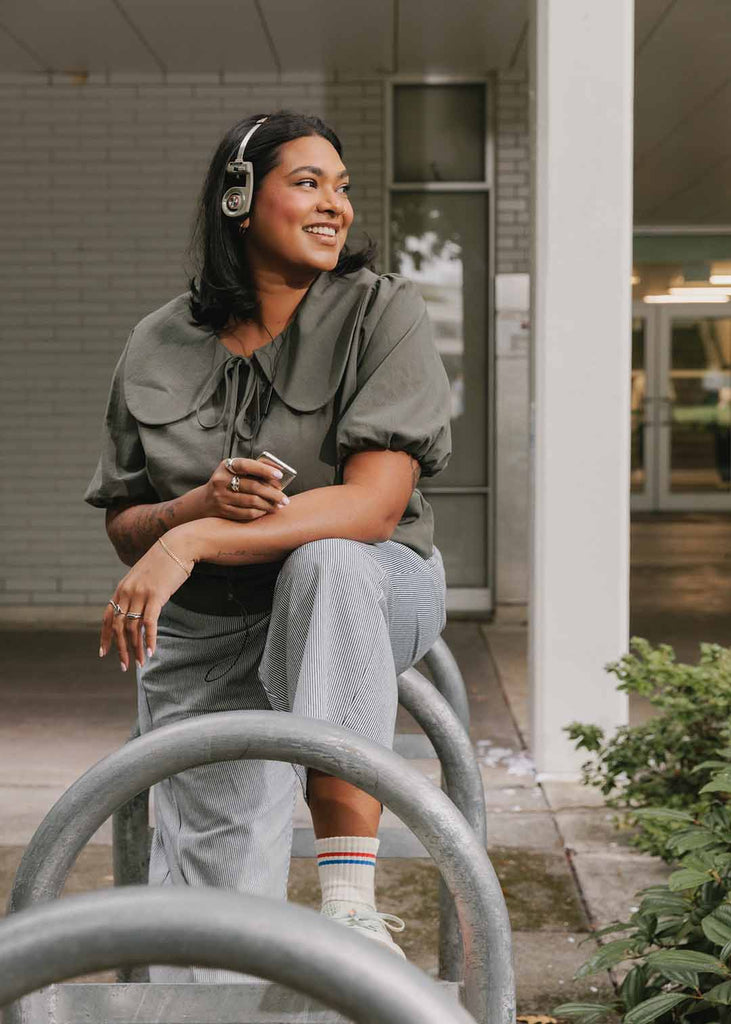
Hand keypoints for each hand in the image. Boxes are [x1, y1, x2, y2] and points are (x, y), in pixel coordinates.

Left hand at [100, 539, 192, 671]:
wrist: (178, 546)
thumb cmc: (164, 562)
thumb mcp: (144, 577)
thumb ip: (136, 591)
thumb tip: (137, 608)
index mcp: (122, 588)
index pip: (107, 617)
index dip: (105, 637)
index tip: (103, 653)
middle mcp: (127, 592)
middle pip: (119, 627)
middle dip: (120, 649)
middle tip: (124, 666)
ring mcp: (141, 594)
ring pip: (133, 628)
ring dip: (136, 648)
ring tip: (141, 662)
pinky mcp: (156, 596)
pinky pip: (149, 622)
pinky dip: (149, 638)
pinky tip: (151, 651)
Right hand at [197, 457, 287, 521]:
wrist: (205, 501)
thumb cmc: (229, 482)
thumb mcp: (236, 471)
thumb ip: (255, 468)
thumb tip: (279, 469)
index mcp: (227, 466)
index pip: (247, 465)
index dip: (264, 469)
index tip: (280, 475)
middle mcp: (221, 480)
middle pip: (253, 486)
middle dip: (273, 493)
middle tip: (285, 499)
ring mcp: (221, 496)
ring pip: (252, 501)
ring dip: (269, 504)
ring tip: (279, 506)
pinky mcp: (223, 511)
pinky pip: (246, 513)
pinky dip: (260, 512)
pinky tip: (266, 511)